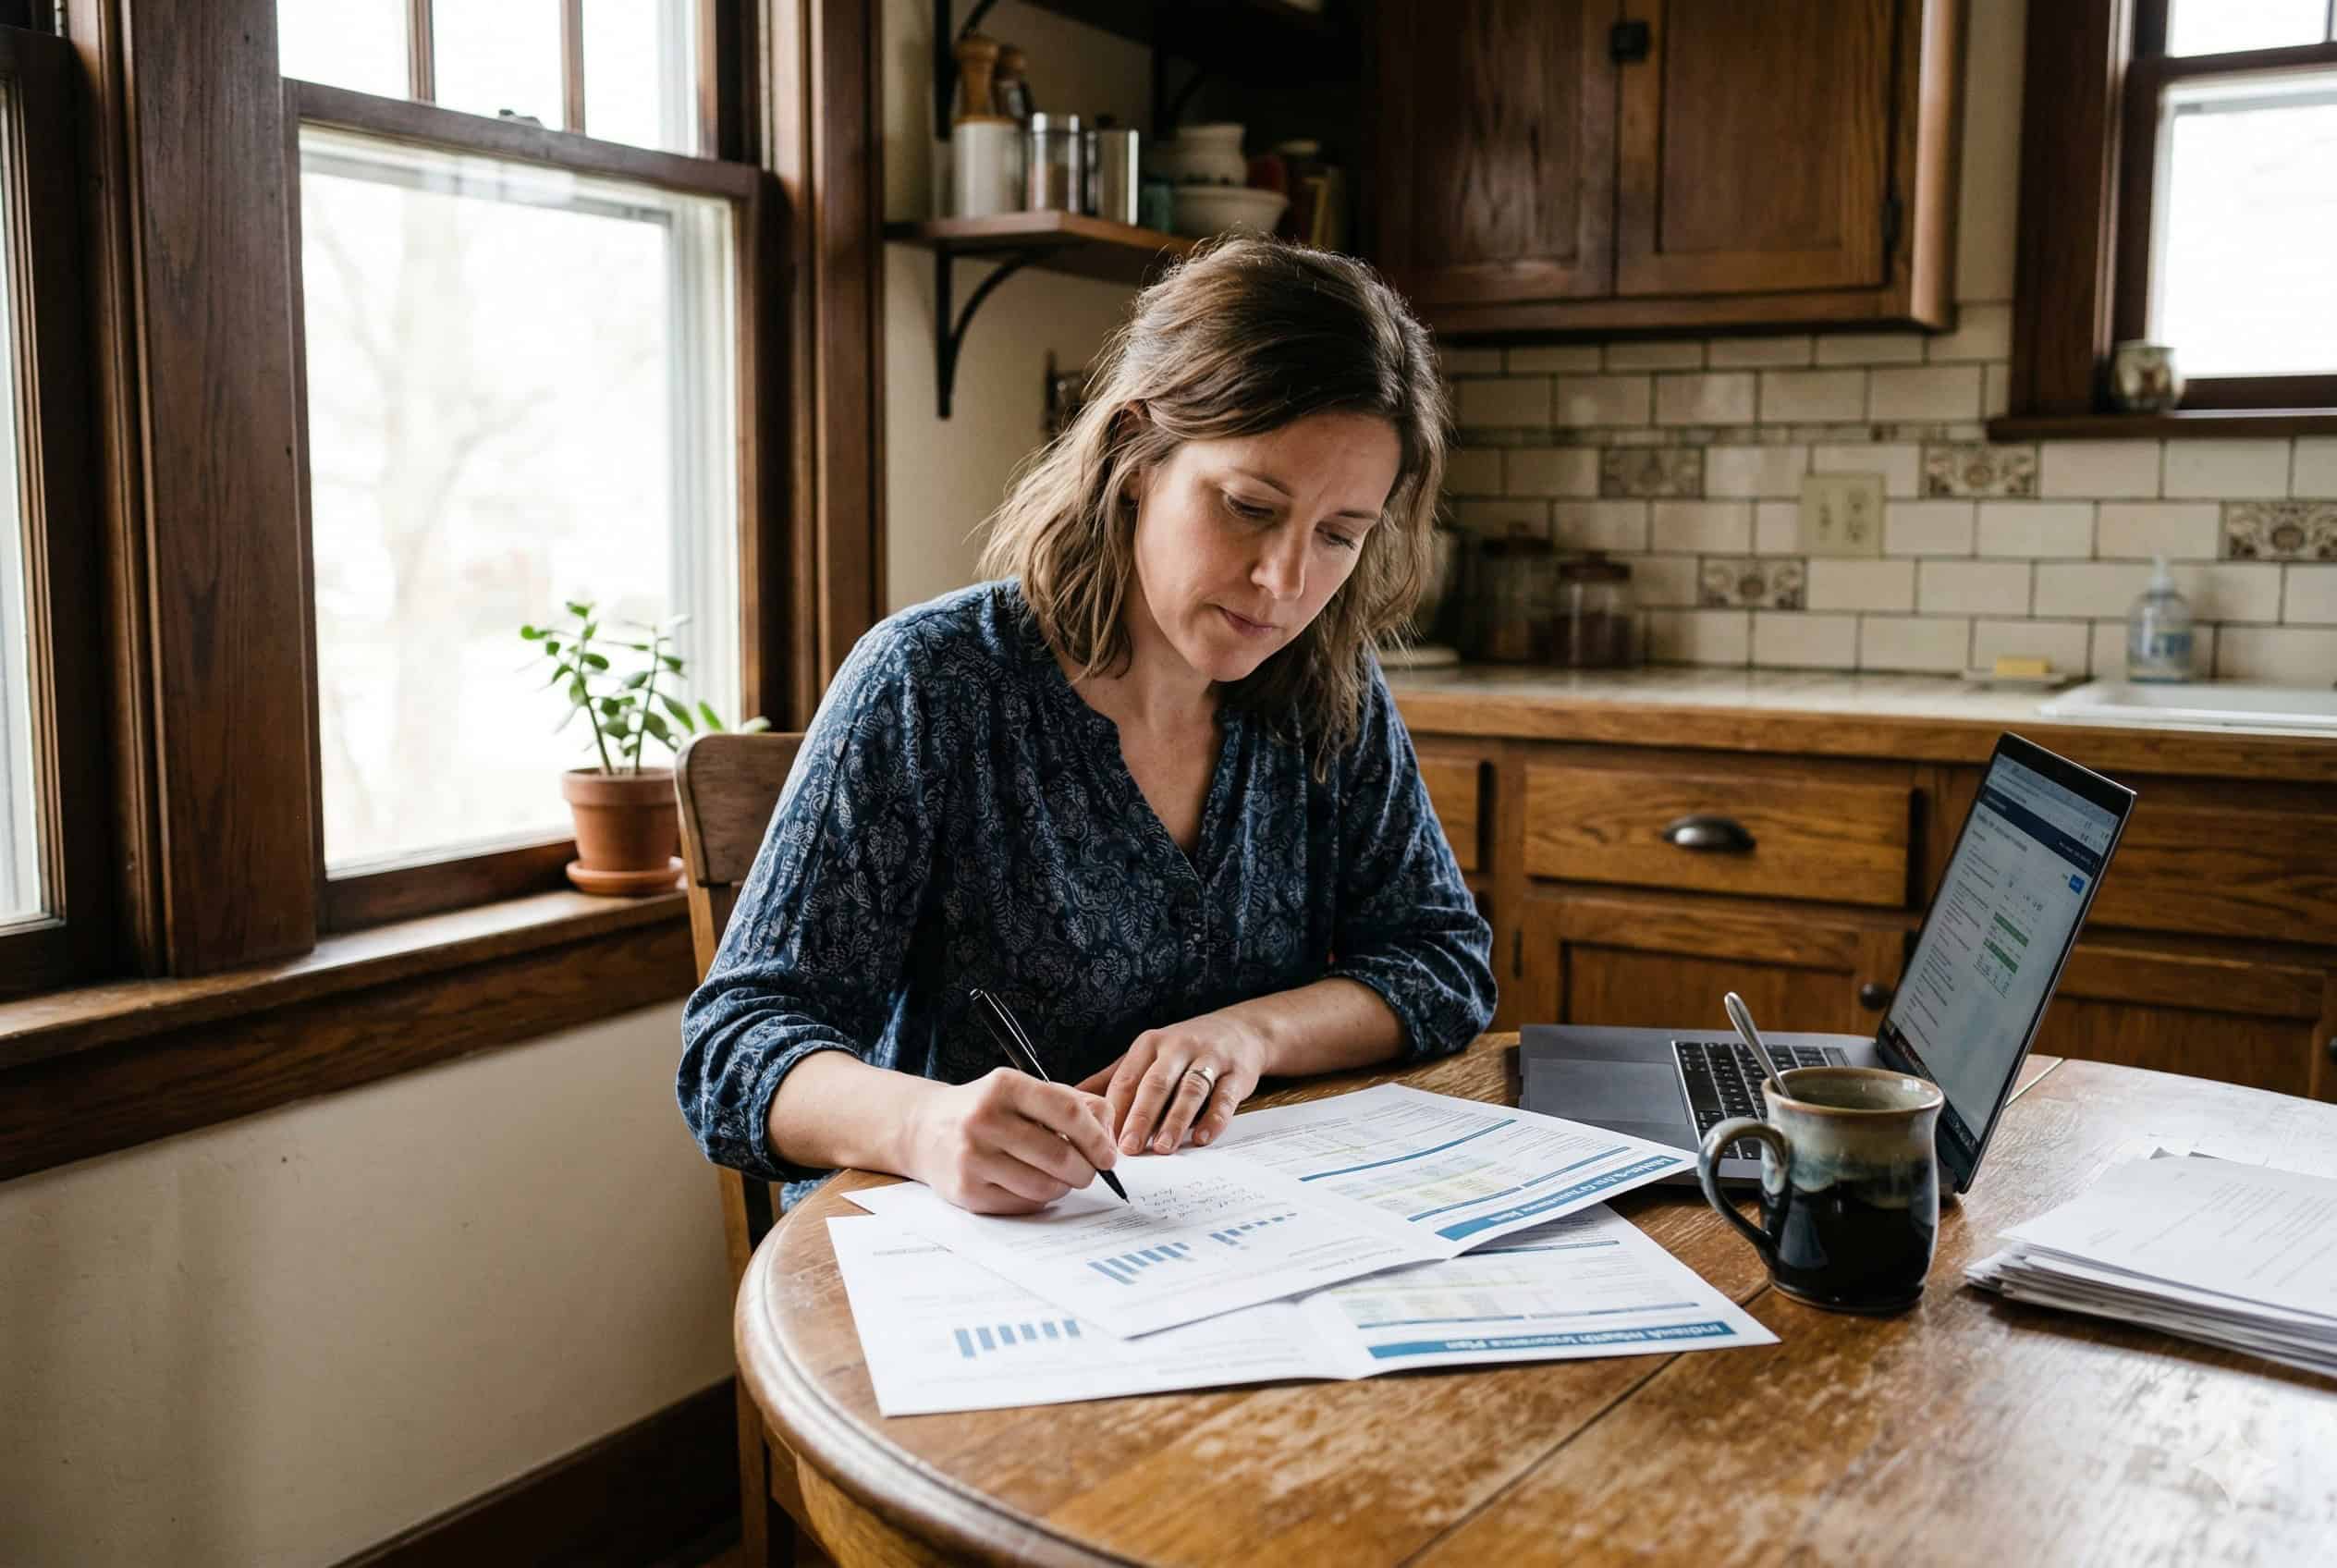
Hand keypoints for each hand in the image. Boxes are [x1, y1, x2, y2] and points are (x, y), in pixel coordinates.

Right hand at [903, 1068, 1119, 1213]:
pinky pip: (1023, 1204)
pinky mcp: (966, 1191)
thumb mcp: (1024, 1091)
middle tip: (1089, 1171)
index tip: (1109, 1155)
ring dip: (1063, 1186)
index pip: (1067, 1111)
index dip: (1097, 1137)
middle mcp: (984, 1119)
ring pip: (1044, 1186)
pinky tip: (1031, 1184)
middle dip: (1086, 1170)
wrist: (924, 1130)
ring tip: (1059, 1177)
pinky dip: (1038, 1199)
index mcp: (1004, 1085)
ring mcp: (972, 1157)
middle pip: (1060, 1155)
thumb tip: (1109, 1134)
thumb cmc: (988, 1109)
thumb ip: (1073, 1103)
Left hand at [1078, 1011, 1269, 1155]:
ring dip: (1175, 1120)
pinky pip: (1224, 1097)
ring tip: (1163, 1147)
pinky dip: (1214, 1118)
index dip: (1114, 1110)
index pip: (1126, 1079)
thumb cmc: (1183, 1050)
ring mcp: (1209, 1058)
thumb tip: (1070, 1099)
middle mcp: (1178, 1047)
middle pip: (1155, 1083)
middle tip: (1128, 1148)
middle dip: (1140, 1116)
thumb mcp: (1146, 1055)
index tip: (1102, 1139)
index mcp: (1149, 1044)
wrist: (1240, 1031)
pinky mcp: (1236, 1073)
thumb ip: (1112, 1079)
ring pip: (1190, 1089)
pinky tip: (1202, 1137)